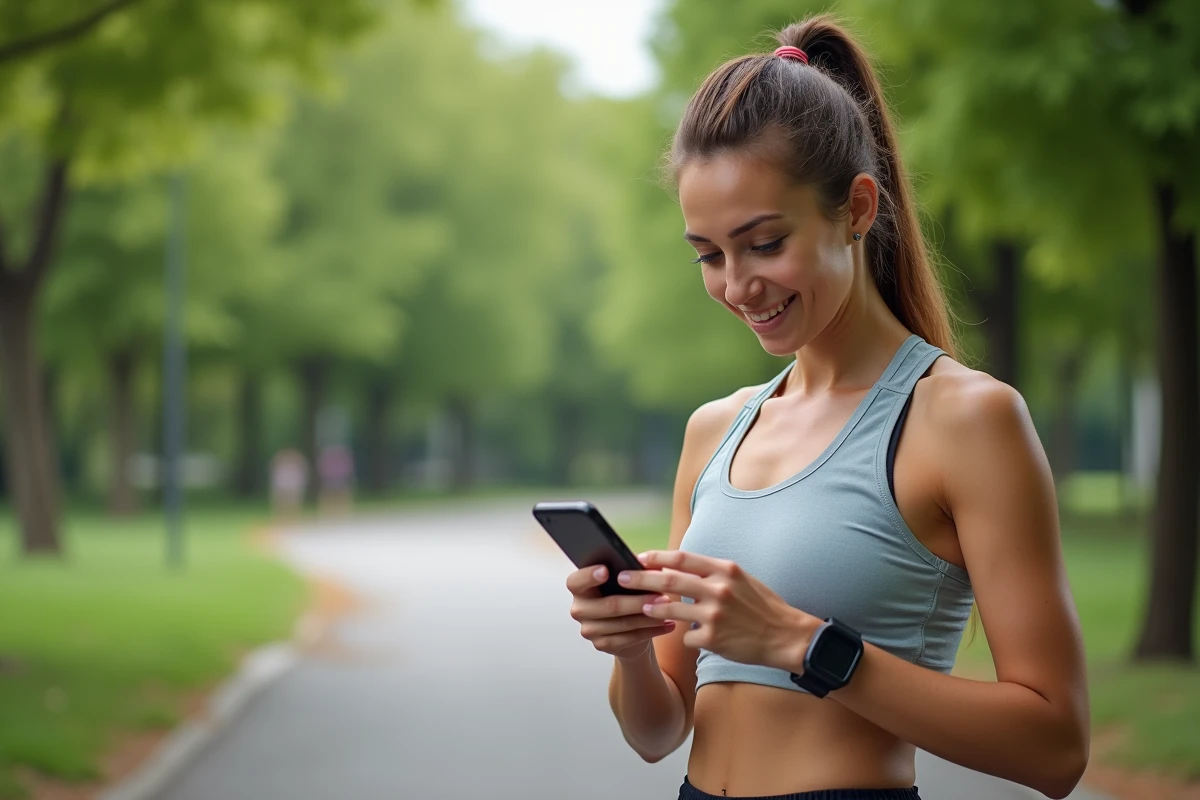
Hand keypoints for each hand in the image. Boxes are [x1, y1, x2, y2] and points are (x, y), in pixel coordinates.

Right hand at [566, 565, 675, 660]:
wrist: (626, 628)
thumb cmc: (625, 595)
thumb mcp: (625, 581)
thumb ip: (629, 570)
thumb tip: (644, 563)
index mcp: (579, 588)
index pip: (576, 581)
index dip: (589, 576)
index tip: (606, 570)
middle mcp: (579, 609)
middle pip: (609, 605)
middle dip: (638, 601)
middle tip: (661, 596)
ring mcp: (589, 630)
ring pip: (623, 623)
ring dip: (649, 617)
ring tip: (669, 609)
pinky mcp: (601, 645)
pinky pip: (630, 638)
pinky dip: (652, 631)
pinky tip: (667, 624)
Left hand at [619, 550, 817, 671]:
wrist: (787, 636)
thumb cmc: (762, 606)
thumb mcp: (742, 579)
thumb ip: (713, 573)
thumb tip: (680, 567)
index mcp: (725, 570)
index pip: (682, 558)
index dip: (657, 557)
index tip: (639, 558)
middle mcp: (718, 590)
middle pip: (669, 580)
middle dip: (641, 579)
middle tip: (622, 578)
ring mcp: (714, 615)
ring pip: (671, 609)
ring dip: (653, 608)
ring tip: (642, 608)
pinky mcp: (713, 639)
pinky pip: (688, 637)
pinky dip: (688, 637)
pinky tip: (696, 638)